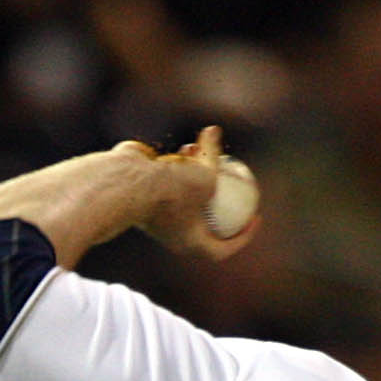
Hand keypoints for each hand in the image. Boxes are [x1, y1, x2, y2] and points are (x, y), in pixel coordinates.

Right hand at [132, 125, 260, 261]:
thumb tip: (214, 131)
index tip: (255, 218)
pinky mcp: (146, 197)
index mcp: (191, 243)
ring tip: (208, 155)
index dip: (243, 236)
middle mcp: (174, 233)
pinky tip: (187, 147)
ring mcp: (158, 215)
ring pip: (186, 198)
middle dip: (222, 204)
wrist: (126, 185)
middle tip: (236, 189)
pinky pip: (169, 185)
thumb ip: (213, 155)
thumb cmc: (171, 189)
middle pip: (205, 223)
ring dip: (200, 176)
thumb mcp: (205, 175)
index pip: (222, 248)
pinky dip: (180, 169)